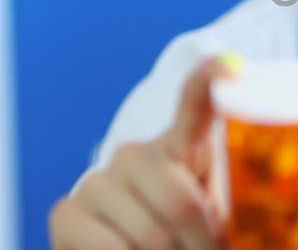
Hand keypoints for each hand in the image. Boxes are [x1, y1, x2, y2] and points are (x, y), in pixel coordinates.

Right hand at [49, 55, 239, 249]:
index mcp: (182, 148)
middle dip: (198, 246)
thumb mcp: (210, 222)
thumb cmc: (180, 242)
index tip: (231, 66)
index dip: (209, 81)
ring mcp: (98, 180)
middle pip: (181, 203)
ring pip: (151, 236)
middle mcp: (135, 154)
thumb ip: (218, 204)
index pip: (195, 105)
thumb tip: (225, 129)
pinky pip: (110, 248)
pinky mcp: (66, 212)